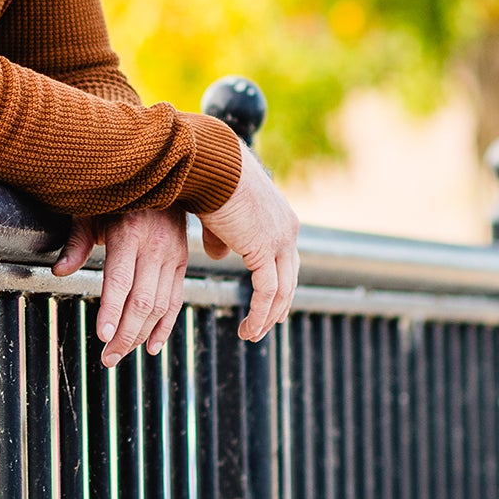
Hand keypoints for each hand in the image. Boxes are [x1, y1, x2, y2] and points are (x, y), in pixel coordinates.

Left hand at [53, 206, 187, 366]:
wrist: (160, 174)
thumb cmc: (117, 193)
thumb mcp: (91, 209)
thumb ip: (77, 242)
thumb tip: (60, 271)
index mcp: (129, 232)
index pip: (121, 280)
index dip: (112, 310)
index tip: (103, 336)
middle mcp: (155, 245)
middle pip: (142, 301)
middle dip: (125, 334)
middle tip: (108, 358)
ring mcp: (173, 254)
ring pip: (160, 306)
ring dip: (141, 336)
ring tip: (120, 353)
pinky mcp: (182, 260)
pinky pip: (176, 299)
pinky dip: (166, 326)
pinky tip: (153, 346)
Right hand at [198, 142, 299, 342]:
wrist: (211, 163)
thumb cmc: (209, 179)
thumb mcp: (219, 211)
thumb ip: (222, 235)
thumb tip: (219, 255)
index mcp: (280, 217)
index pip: (285, 258)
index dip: (277, 283)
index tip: (267, 303)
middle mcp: (287, 229)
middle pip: (290, 277)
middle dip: (277, 305)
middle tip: (265, 325)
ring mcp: (280, 239)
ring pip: (281, 290)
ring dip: (267, 316)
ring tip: (251, 334)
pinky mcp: (264, 248)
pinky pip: (266, 291)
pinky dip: (259, 313)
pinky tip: (247, 328)